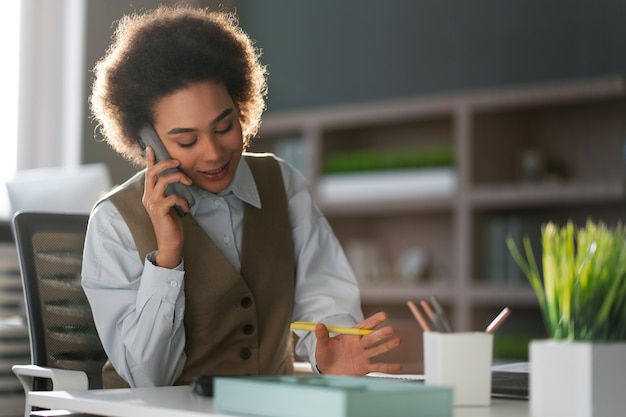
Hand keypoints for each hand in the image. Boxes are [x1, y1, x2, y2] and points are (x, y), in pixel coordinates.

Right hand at [142, 147, 192, 267]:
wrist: (169, 242)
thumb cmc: (171, 223)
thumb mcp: (169, 204)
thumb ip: (168, 192)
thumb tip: (176, 179)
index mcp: (150, 194)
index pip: (148, 173)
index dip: (150, 160)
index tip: (151, 147)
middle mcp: (148, 197)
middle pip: (153, 172)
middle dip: (166, 163)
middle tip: (178, 162)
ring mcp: (153, 203)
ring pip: (163, 181)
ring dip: (179, 178)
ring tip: (189, 183)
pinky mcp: (160, 210)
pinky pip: (173, 197)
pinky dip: (182, 200)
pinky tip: (186, 209)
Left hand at [314, 311, 401, 374]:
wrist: (327, 371)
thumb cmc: (325, 355)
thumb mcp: (322, 344)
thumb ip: (322, 335)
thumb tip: (318, 325)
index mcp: (350, 336)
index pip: (363, 327)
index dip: (373, 321)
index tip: (383, 316)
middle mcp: (359, 345)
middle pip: (371, 338)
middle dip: (381, 334)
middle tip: (391, 329)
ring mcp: (363, 356)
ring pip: (377, 350)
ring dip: (387, 346)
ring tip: (398, 340)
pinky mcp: (364, 368)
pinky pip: (378, 367)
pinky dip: (388, 367)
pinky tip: (398, 366)